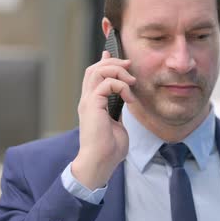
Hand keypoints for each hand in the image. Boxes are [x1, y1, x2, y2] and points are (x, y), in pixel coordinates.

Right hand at [72, 51, 136, 189]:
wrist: (100, 162)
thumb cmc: (109, 149)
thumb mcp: (117, 124)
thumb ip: (119, 110)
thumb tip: (125, 100)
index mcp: (92, 103)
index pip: (94, 75)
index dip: (105, 62)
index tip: (119, 58)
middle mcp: (87, 99)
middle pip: (94, 68)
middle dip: (113, 62)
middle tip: (130, 66)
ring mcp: (88, 101)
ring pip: (97, 71)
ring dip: (117, 71)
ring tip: (131, 82)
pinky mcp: (93, 105)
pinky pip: (106, 84)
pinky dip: (121, 86)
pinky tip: (129, 98)